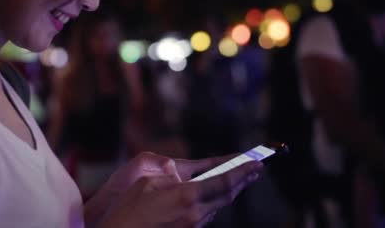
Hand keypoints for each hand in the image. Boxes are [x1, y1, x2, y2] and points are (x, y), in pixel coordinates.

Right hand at [99, 156, 261, 227]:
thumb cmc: (127, 212)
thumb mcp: (146, 184)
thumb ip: (170, 179)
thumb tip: (183, 179)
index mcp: (186, 196)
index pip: (223, 182)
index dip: (242, 172)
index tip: (256, 164)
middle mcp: (194, 214)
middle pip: (226, 195)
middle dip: (243, 181)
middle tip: (256, 170)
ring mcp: (192, 227)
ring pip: (218, 207)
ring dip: (230, 192)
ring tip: (241, 180)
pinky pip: (206, 216)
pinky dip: (215, 203)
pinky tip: (215, 197)